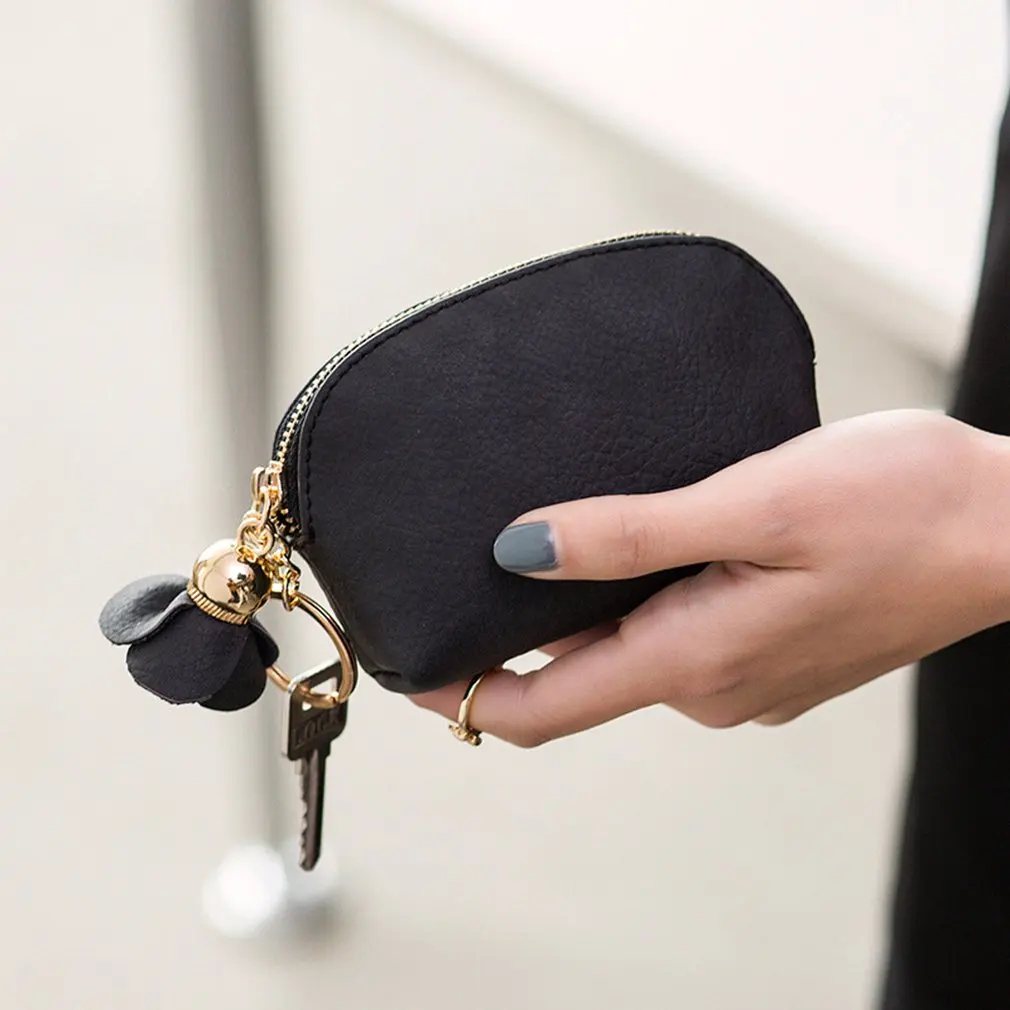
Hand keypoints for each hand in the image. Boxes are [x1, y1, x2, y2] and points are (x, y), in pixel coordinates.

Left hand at [411, 410, 1009, 745]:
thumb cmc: (902, 505)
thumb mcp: (750, 503)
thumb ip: (629, 533)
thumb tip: (517, 551)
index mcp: (694, 661)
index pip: (542, 709)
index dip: (461, 696)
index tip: (405, 668)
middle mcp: (712, 687)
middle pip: (577, 681)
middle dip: (509, 647)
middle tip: (459, 580)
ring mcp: (746, 675)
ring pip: (628, 654)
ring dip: (575, 617)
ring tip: (539, 548)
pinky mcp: (772, 650)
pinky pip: (674, 638)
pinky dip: (634, 605)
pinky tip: (634, 549)